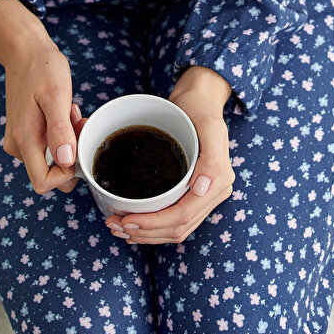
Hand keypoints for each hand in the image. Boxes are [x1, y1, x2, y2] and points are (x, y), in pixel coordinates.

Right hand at [0, 0, 84, 194]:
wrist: (24, 50)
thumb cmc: (42, 68)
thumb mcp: (56, 95)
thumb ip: (59, 129)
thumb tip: (65, 160)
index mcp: (24, 140)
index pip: (43, 182)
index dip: (66, 174)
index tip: (77, 146)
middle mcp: (18, 145)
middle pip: (50, 172)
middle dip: (71, 153)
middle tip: (76, 122)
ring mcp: (20, 139)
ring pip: (52, 157)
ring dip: (68, 139)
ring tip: (69, 110)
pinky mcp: (25, 132)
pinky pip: (48, 144)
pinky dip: (61, 132)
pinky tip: (63, 111)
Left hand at [105, 67, 234, 243]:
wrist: (199, 99)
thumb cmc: (200, 108)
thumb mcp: (208, 126)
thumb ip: (211, 159)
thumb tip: (201, 190)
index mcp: (219, 182)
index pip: (184, 215)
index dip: (154, 224)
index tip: (126, 221)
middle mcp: (213, 193)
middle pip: (178, 227)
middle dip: (145, 232)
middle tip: (114, 226)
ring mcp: (203, 195)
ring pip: (175, 229)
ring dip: (146, 234)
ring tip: (118, 228)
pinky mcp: (191, 192)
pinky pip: (173, 219)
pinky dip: (153, 227)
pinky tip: (134, 223)